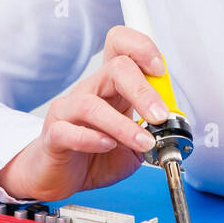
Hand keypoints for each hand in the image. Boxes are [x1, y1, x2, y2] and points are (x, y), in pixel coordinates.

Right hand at [0, 26, 169, 201]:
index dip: (142, 48)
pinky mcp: (53, 135)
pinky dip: (91, 138)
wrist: (60, 177)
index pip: (121, 45)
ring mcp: (68, 111)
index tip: (160, 71)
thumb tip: (170, 125)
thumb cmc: (95, 154)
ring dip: (123, 125)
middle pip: (115, 68)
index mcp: (111, 86)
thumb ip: (151, 132)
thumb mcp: (134, 144)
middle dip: (143, 91)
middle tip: (159, 116)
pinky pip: (68, 130)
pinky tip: (108, 146)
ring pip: (91, 104)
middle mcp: (90, 90)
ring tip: (142, 142)